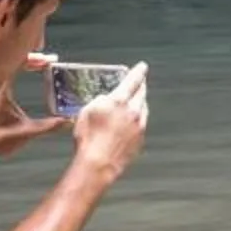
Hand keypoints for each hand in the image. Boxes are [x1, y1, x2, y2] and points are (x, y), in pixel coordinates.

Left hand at [0, 56, 72, 160]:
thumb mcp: (26, 133)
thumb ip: (48, 126)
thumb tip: (68, 121)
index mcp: (1, 93)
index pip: (15, 66)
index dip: (33, 60)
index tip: (48, 60)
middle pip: (14, 63)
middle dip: (34, 59)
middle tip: (51, 60)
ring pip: (11, 67)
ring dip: (28, 63)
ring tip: (44, 63)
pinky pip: (9, 73)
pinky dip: (22, 69)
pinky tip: (33, 71)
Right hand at [70, 60, 149, 174]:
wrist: (98, 164)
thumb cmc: (89, 139)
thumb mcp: (87, 111)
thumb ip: (100, 100)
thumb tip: (107, 99)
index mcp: (120, 101)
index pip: (133, 80)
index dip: (138, 71)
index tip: (142, 66)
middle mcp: (133, 112)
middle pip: (142, 93)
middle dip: (140, 86)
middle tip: (139, 82)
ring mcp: (139, 126)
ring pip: (143, 109)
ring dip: (140, 102)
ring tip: (133, 102)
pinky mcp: (140, 140)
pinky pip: (141, 124)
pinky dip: (138, 119)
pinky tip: (130, 122)